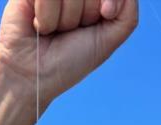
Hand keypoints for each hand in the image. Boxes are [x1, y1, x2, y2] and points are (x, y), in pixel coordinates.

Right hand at [0, 0, 137, 107]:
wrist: (33, 77)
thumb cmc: (69, 61)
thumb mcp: (108, 40)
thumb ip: (127, 14)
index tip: (106, 13)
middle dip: (87, 12)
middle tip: (72, 29)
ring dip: (66, 18)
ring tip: (54, 30)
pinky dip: (47, 15)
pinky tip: (39, 26)